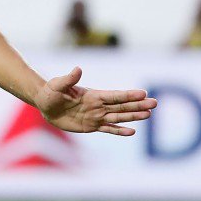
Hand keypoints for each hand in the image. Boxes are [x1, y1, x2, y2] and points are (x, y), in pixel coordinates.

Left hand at [34, 66, 157, 135]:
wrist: (45, 105)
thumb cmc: (50, 92)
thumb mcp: (58, 84)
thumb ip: (69, 78)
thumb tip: (78, 69)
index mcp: (92, 94)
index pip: (114, 95)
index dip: (128, 95)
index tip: (143, 93)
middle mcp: (98, 105)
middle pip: (121, 105)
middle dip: (138, 105)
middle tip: (154, 103)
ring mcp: (96, 115)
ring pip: (118, 116)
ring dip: (133, 116)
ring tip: (148, 114)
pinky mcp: (91, 126)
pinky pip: (108, 129)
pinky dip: (119, 130)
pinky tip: (132, 131)